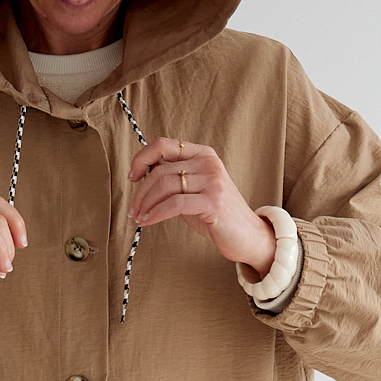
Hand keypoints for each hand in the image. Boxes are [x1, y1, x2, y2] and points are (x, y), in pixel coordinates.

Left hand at [128, 139, 275, 278]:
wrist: (247, 236)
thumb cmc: (218, 216)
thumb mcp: (194, 190)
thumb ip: (174, 180)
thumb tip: (143, 176)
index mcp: (203, 154)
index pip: (164, 145)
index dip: (142, 158)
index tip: (133, 177)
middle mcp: (208, 163)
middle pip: (161, 170)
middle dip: (141, 192)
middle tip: (133, 209)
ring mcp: (212, 181)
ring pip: (165, 186)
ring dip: (145, 204)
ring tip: (139, 217)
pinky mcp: (213, 201)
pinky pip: (174, 204)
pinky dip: (156, 213)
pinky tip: (148, 221)